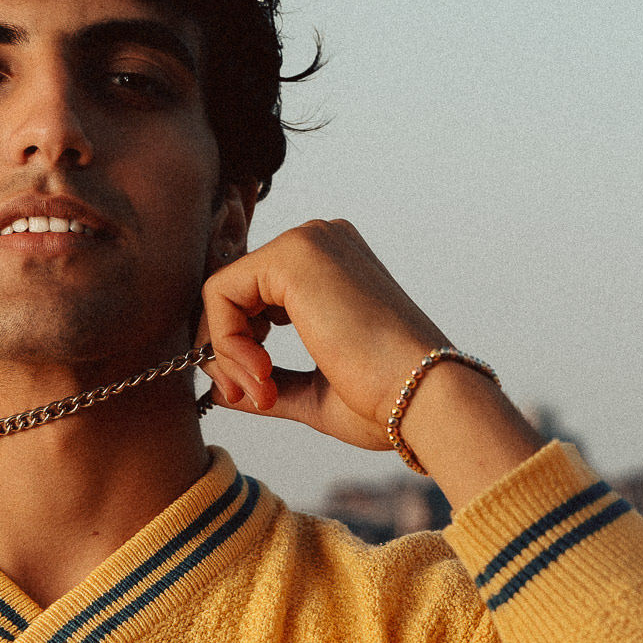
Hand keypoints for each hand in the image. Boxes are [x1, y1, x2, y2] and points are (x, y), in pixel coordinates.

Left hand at [199, 221, 543, 505]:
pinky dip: (226, 342)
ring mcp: (307, 243)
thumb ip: (267, 379)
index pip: (252, 295)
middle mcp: (319, 243)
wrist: (424, 398)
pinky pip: (220, 293)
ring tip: (263, 392)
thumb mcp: (313, 389)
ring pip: (222, 292)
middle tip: (251, 397)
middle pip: (233, 291)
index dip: (237, 348)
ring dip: (227, 353)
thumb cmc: (383, 399)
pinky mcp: (293, 254)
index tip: (255, 394)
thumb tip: (219, 388)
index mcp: (331, 267)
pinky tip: (263, 374)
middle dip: (227, 352)